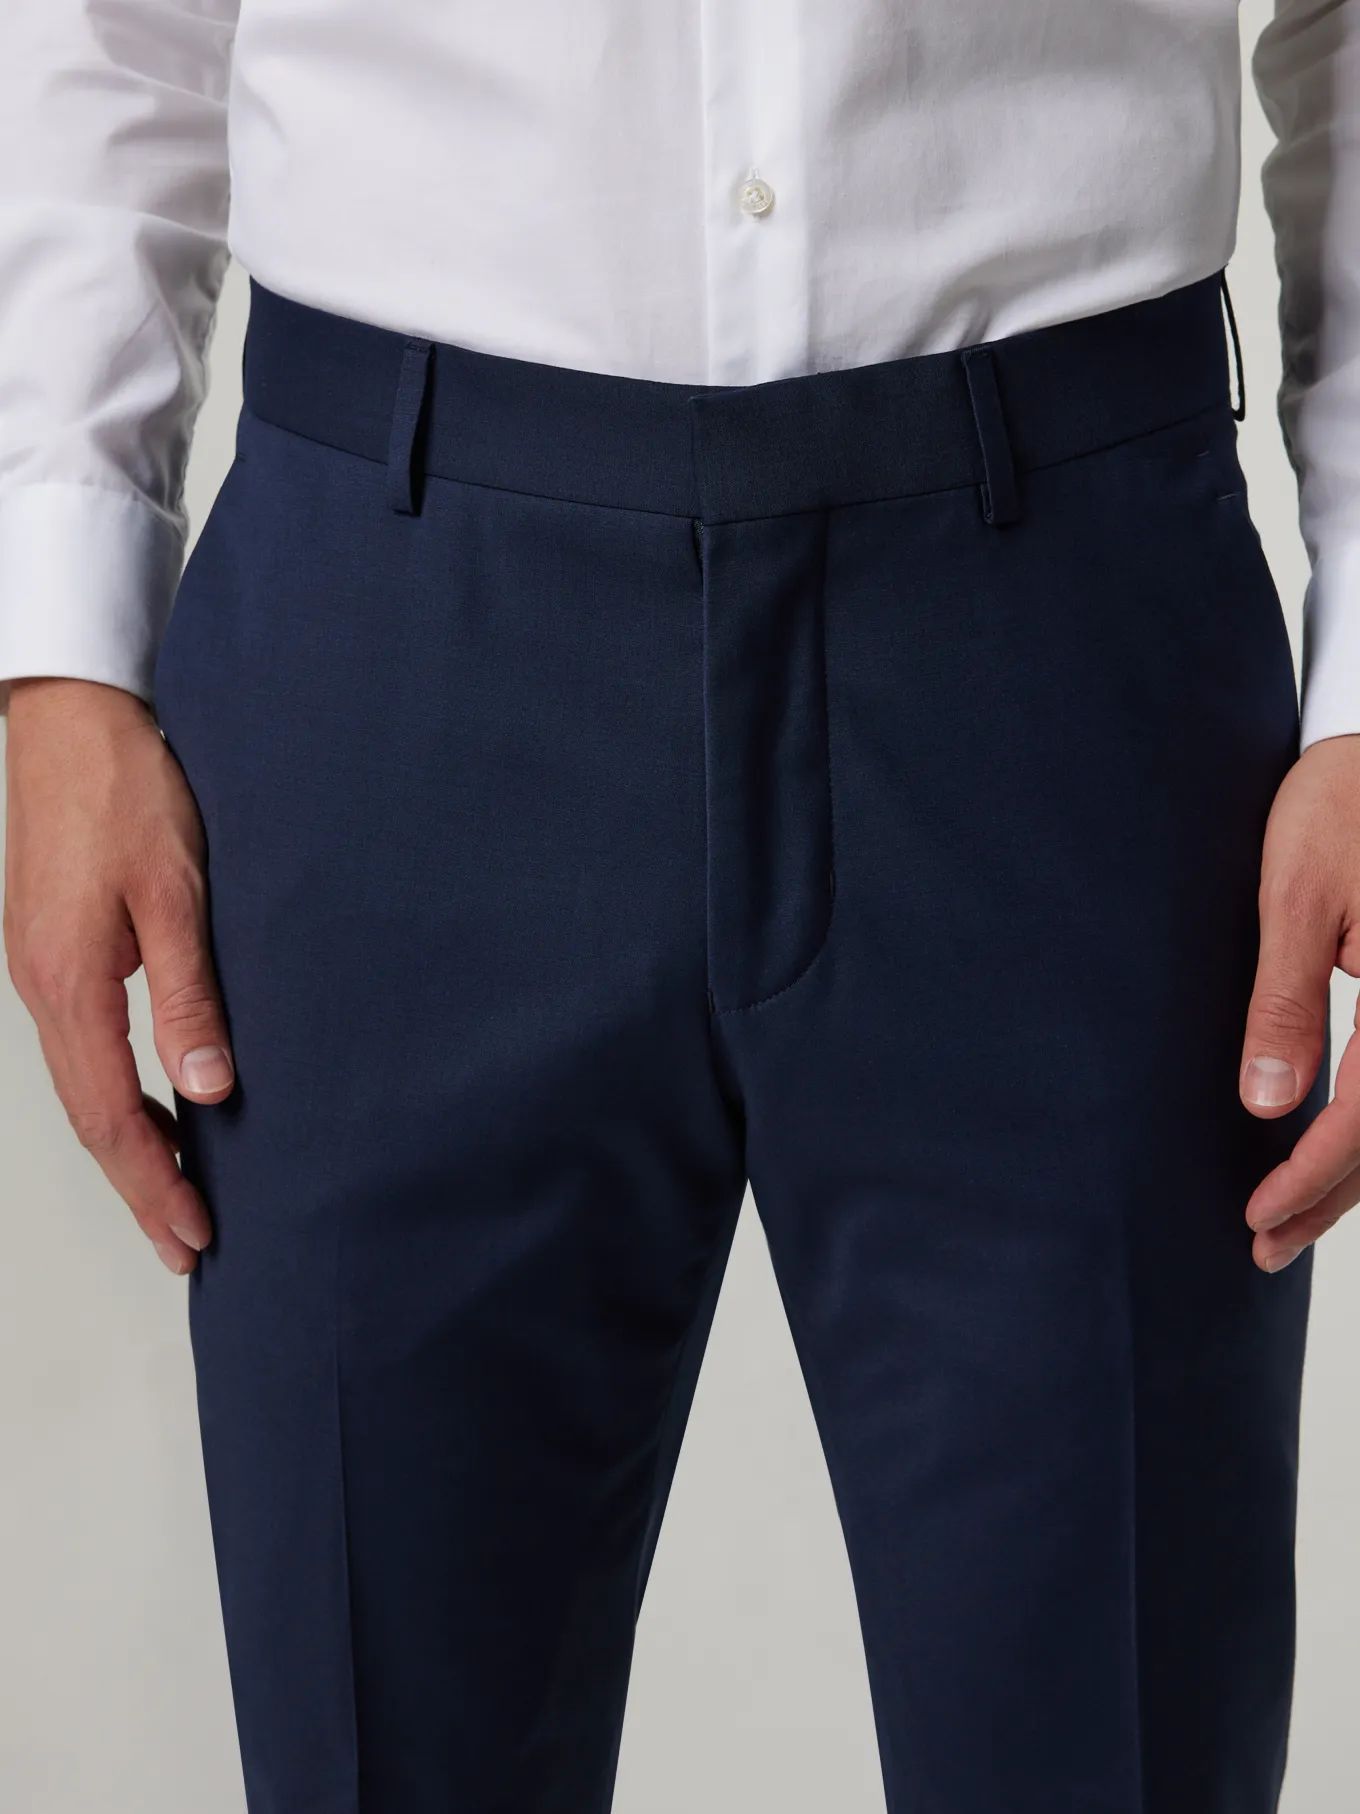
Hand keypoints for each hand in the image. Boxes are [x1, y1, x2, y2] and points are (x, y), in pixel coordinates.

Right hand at [4, 677, 232, 1273]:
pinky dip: (120, 1098)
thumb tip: (209, 1090)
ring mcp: (42, 972)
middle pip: (91, 1118)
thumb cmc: (130, 792)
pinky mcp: (54, 953)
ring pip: (83, 1089)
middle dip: (140, 1188)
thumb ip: (190, 996)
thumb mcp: (176, 893)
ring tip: (176, 1200)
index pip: (113, 1116)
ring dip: (130, 1149)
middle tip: (187, 1248)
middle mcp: (44, 989)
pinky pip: (83, 1052)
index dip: (154, 1184)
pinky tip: (157, 1111)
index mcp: (71, 984)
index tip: (195, 1236)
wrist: (76, 719)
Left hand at [1241, 733, 1359, 1270]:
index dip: (1313, 1177)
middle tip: (1265, 1247)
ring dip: (1355, 1175)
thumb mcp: (1299, 895)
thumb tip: (1266, 1102)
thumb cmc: (1341, 802)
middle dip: (1331, 1198)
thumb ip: (1286, 1000)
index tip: (1257, 1216)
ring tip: (1292, 1222)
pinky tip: (1334, 1151)